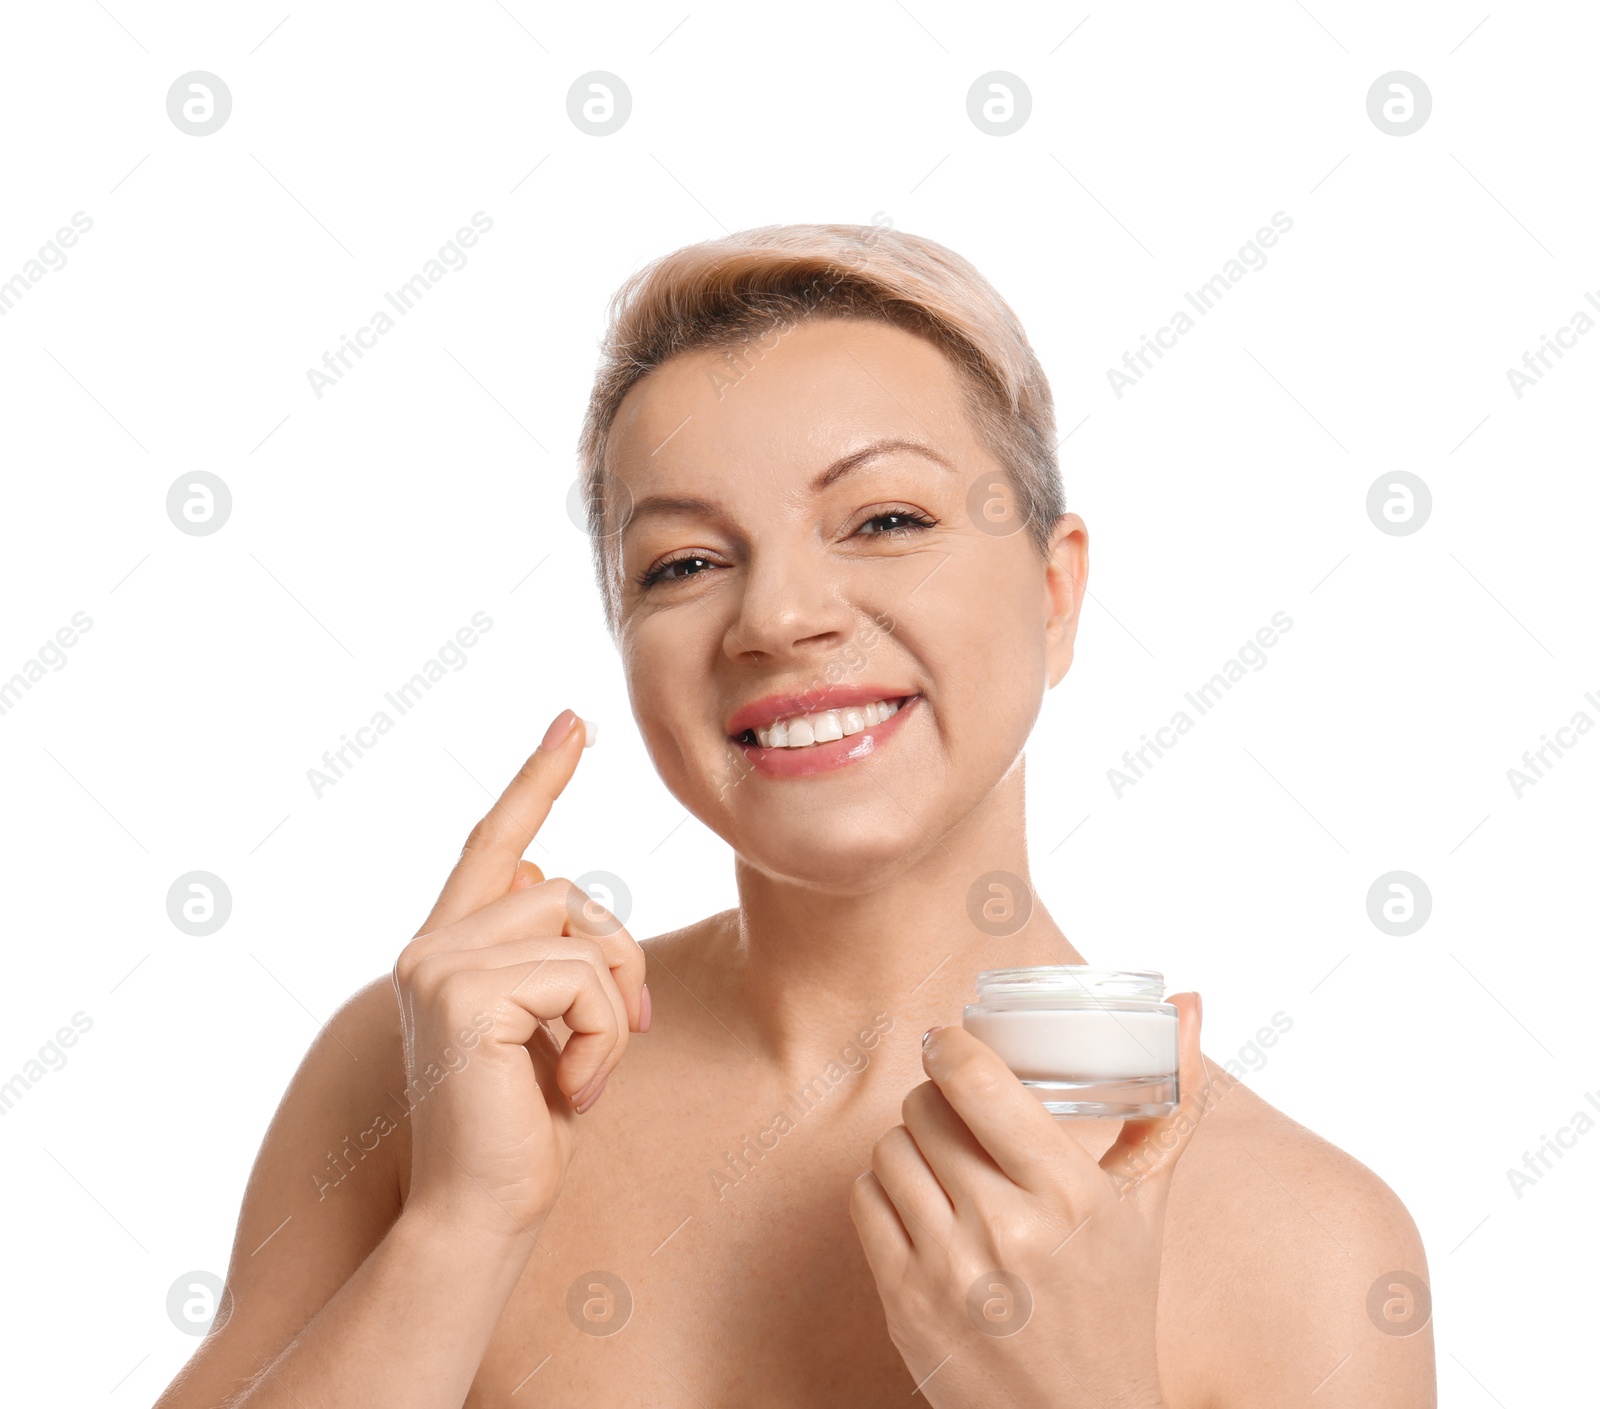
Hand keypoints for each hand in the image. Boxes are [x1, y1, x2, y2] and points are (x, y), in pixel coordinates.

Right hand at [392, 708, 648, 1249]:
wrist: (479, 1217)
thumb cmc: (522, 1132)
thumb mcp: (546, 1029)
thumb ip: (544, 952)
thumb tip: (551, 870)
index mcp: (451, 948)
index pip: (496, 843)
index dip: (538, 779)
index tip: (574, 722)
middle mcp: (431, 945)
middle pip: (570, 893)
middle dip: (615, 963)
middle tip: (613, 1041)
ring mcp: (439, 964)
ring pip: (582, 933)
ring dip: (610, 1010)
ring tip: (580, 1076)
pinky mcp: (463, 992)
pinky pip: (583, 979)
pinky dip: (601, 1039)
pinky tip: (570, 1091)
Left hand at [850, 993, 1206, 1408]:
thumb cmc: (1115, 1305)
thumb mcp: (1145, 1208)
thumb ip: (1167, 1105)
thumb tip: (1192, 1001)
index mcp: (1070, 1196)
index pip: (979, 1083)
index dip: (951, 1047)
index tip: (947, 1039)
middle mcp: (1008, 1230)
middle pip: (926, 1111)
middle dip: (934, 1100)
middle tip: (951, 1110)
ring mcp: (950, 1271)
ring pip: (890, 1150)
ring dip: (908, 1144)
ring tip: (938, 1159)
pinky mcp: (905, 1305)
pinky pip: (864, 1203)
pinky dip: (883, 1191)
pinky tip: (916, 1202)